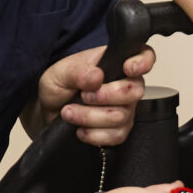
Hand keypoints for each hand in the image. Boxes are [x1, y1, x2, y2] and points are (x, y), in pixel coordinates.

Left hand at [34, 45, 153, 145]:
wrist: (48, 111)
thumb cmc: (58, 86)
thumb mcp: (60, 72)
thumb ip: (77, 72)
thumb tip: (97, 76)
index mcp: (115, 63)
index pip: (144, 56)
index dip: (143, 62)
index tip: (128, 68)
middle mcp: (125, 85)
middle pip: (135, 91)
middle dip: (105, 96)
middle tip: (83, 95)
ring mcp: (124, 109)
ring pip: (122, 116)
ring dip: (90, 116)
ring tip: (69, 112)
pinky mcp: (118, 131)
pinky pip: (116, 136)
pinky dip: (94, 134)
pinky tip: (80, 129)